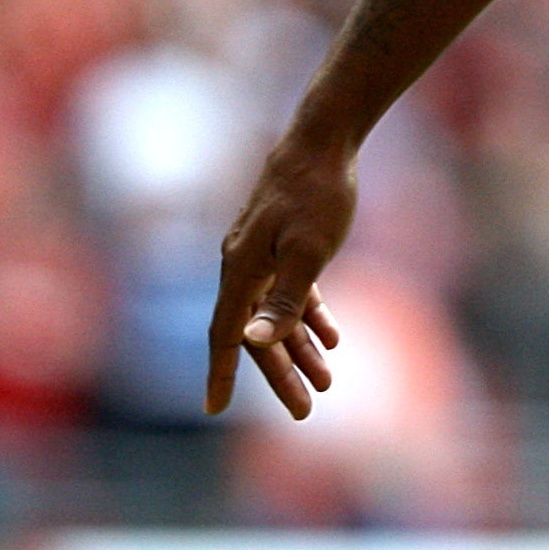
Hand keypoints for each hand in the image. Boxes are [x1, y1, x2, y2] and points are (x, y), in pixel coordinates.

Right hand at [206, 137, 356, 418]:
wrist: (324, 138)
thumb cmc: (318, 194)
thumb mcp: (308, 252)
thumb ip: (284, 300)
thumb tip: (252, 342)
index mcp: (241, 270)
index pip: (225, 335)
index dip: (221, 373)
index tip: (215, 410)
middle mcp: (242, 264)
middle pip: (256, 332)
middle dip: (280, 374)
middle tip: (305, 411)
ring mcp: (262, 253)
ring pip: (277, 313)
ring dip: (301, 348)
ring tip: (327, 381)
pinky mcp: (283, 242)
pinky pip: (291, 291)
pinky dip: (309, 315)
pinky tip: (333, 338)